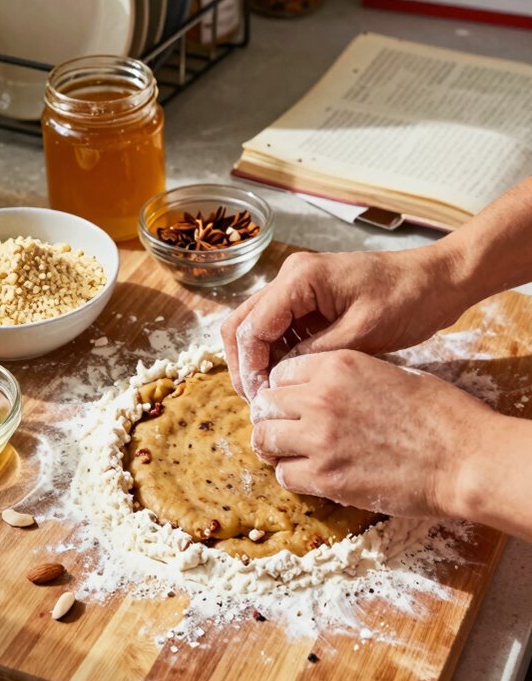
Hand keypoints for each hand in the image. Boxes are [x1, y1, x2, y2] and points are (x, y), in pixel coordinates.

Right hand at [222, 245, 463, 401]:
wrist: (438, 281)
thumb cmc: (408, 300)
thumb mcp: (362, 334)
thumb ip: (315, 355)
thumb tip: (278, 380)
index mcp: (300, 278)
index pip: (251, 327)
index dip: (250, 367)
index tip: (261, 400)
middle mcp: (291, 277)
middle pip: (242, 324)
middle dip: (245, 365)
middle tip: (260, 402)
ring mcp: (299, 288)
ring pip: (257, 328)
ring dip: (260, 361)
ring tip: (276, 397)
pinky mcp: (310, 301)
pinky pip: (280, 330)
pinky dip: (279, 355)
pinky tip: (293, 381)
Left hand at [249, 350, 497, 522]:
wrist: (464, 459)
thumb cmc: (441, 414)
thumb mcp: (391, 373)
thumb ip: (349, 378)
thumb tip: (325, 389)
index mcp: (338, 365)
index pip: (281, 372)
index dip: (283, 389)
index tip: (291, 403)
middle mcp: (321, 397)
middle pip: (264, 404)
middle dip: (272, 417)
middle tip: (286, 430)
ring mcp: (319, 439)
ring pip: (265, 439)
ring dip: (275, 447)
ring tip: (293, 453)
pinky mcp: (326, 477)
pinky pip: (284, 475)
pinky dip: (293, 475)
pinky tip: (313, 474)